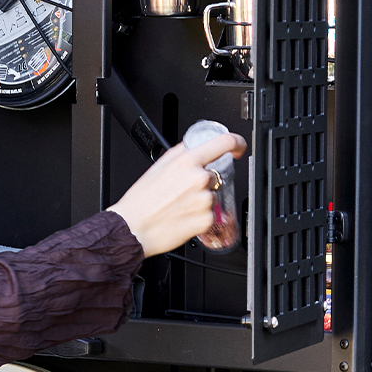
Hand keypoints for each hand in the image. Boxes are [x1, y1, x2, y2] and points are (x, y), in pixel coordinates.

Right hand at [107, 132, 247, 256]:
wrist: (133, 229)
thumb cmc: (140, 201)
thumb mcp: (158, 166)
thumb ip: (181, 152)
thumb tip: (195, 145)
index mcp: (186, 162)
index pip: (225, 142)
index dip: (237, 143)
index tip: (238, 148)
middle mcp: (198, 178)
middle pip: (214, 175)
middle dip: (203, 183)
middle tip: (182, 193)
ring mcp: (204, 200)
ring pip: (212, 195)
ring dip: (200, 201)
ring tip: (179, 207)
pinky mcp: (207, 219)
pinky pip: (210, 214)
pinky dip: (200, 217)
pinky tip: (183, 218)